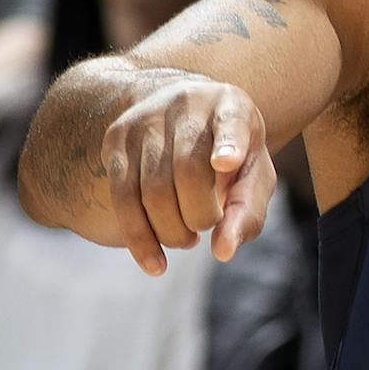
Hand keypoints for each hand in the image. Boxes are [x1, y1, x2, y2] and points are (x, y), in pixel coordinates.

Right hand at [102, 76, 275, 273]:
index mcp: (231, 106)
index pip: (232, 123)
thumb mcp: (252, 172)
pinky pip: (122, 197)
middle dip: (198, 216)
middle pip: (188, 170)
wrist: (180, 113)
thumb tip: (223, 251)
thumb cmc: (229, 154)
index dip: (230, 144)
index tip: (227, 163)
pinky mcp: (116, 140)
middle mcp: (187, 106)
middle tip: (204, 230)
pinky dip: (139, 237)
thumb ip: (247, 209)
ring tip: (187, 240)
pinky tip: (155, 264)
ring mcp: (146, 120)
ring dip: (170, 230)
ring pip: (151, 187)